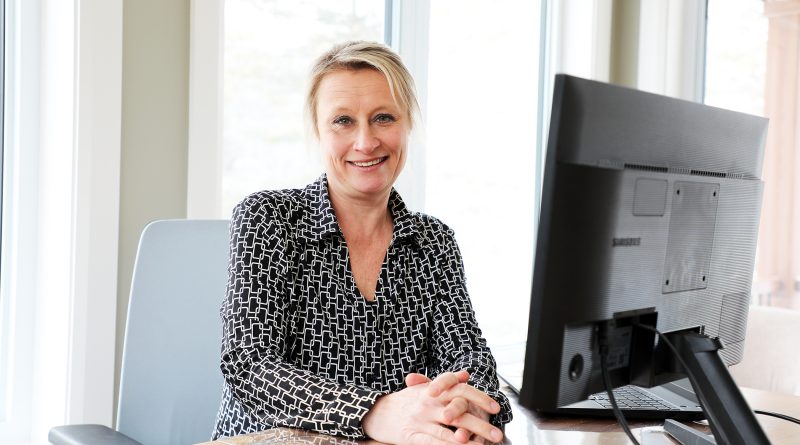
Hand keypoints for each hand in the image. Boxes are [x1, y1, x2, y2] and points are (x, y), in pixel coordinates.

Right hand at [362, 371, 502, 444]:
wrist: (375, 412)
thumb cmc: (404, 401)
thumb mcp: (424, 388)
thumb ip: (446, 382)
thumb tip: (466, 374)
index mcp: (432, 389)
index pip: (460, 390)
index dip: (480, 398)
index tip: (496, 408)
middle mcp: (428, 403)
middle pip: (460, 412)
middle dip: (481, 424)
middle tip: (498, 434)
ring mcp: (420, 420)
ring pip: (450, 432)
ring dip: (470, 440)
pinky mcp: (413, 436)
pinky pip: (435, 443)